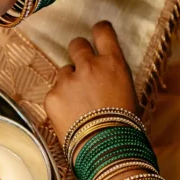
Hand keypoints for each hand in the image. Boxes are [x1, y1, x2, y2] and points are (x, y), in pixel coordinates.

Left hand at [43, 22, 138, 142]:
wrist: (107, 149)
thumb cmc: (124, 125)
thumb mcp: (127, 91)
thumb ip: (112, 74)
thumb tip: (103, 71)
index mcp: (113, 63)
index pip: (102, 31)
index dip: (98, 30)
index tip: (96, 33)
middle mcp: (90, 66)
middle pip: (76, 44)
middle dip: (77, 54)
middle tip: (81, 69)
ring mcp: (68, 80)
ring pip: (64, 72)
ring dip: (69, 82)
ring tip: (79, 105)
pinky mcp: (52, 96)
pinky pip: (54, 92)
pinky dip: (60, 102)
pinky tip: (70, 117)